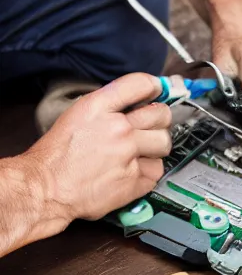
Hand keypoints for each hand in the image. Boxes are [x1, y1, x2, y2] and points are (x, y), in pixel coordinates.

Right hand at [25, 73, 171, 223]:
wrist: (44, 190)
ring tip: (141, 152)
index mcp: (99, 107)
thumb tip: (139, 100)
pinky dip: (148, 172)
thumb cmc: (57, 154)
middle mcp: (118, 128)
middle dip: (159, 119)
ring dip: (155, 147)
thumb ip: (110, 104)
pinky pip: (157, 170)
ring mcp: (128, 155)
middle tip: (149, 127)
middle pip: (162, 114)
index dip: (154, 87)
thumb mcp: (78, 114)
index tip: (156, 92)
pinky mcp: (133, 181)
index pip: (141, 84)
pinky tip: (133, 171)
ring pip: (164, 143)